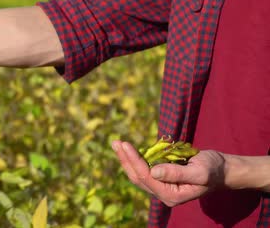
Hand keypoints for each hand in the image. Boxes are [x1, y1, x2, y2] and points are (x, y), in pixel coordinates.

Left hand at [111, 140, 225, 206]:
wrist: (222, 170)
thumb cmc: (213, 169)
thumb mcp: (199, 171)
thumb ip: (176, 173)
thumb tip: (153, 171)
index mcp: (172, 195)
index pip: (146, 177)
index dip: (133, 160)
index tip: (124, 144)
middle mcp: (164, 194)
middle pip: (137, 177)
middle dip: (125, 159)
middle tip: (115, 142)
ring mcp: (162, 188)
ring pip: (137, 174)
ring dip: (126, 159)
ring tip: (117, 144)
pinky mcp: (161, 180)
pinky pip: (143, 171)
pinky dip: (135, 160)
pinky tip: (127, 150)